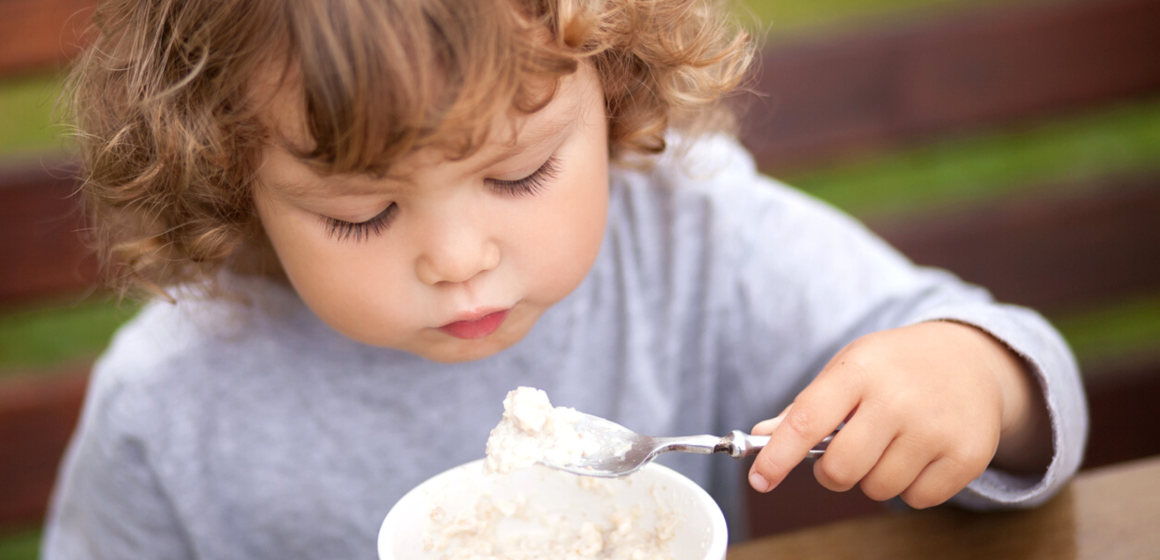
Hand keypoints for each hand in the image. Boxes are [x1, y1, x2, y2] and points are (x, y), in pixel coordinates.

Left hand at [748, 321, 1051, 508]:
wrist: (972, 359)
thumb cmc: (895, 367)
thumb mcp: (848, 369)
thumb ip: (806, 407)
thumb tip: (762, 438)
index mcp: (859, 370)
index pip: (807, 421)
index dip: (778, 456)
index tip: (760, 479)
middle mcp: (897, 398)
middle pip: (840, 470)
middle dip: (832, 473)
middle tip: (845, 455)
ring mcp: (935, 428)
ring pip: (878, 489)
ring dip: (874, 478)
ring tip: (890, 445)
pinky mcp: (966, 455)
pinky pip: (916, 499)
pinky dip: (911, 487)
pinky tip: (920, 454)